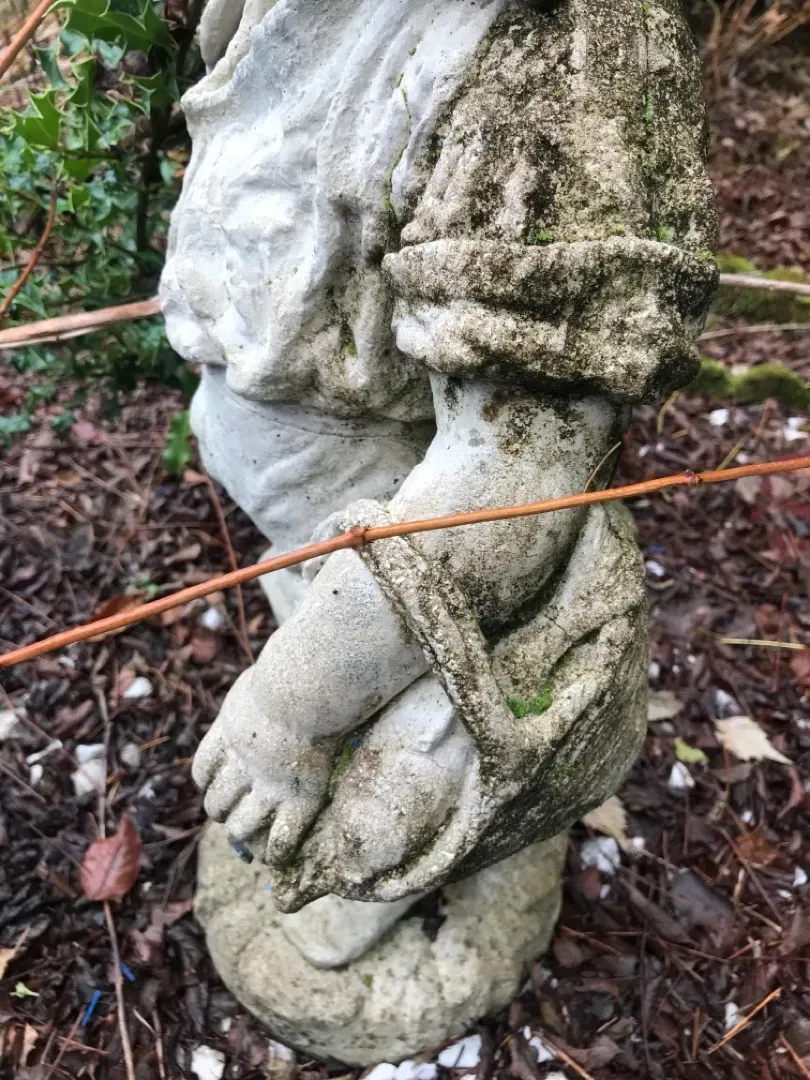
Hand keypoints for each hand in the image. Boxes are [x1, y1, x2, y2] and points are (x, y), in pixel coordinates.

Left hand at [192, 667, 335, 864]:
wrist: (307, 687)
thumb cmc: (289, 674)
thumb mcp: (256, 683)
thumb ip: (253, 695)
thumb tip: (263, 683)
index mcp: (227, 739)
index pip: (203, 770)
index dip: (208, 781)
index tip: (216, 784)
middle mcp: (241, 768)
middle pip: (216, 803)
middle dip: (222, 810)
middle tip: (230, 815)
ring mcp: (269, 787)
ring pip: (241, 827)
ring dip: (242, 834)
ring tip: (248, 840)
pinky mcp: (299, 801)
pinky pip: (282, 839)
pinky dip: (278, 851)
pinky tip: (279, 856)